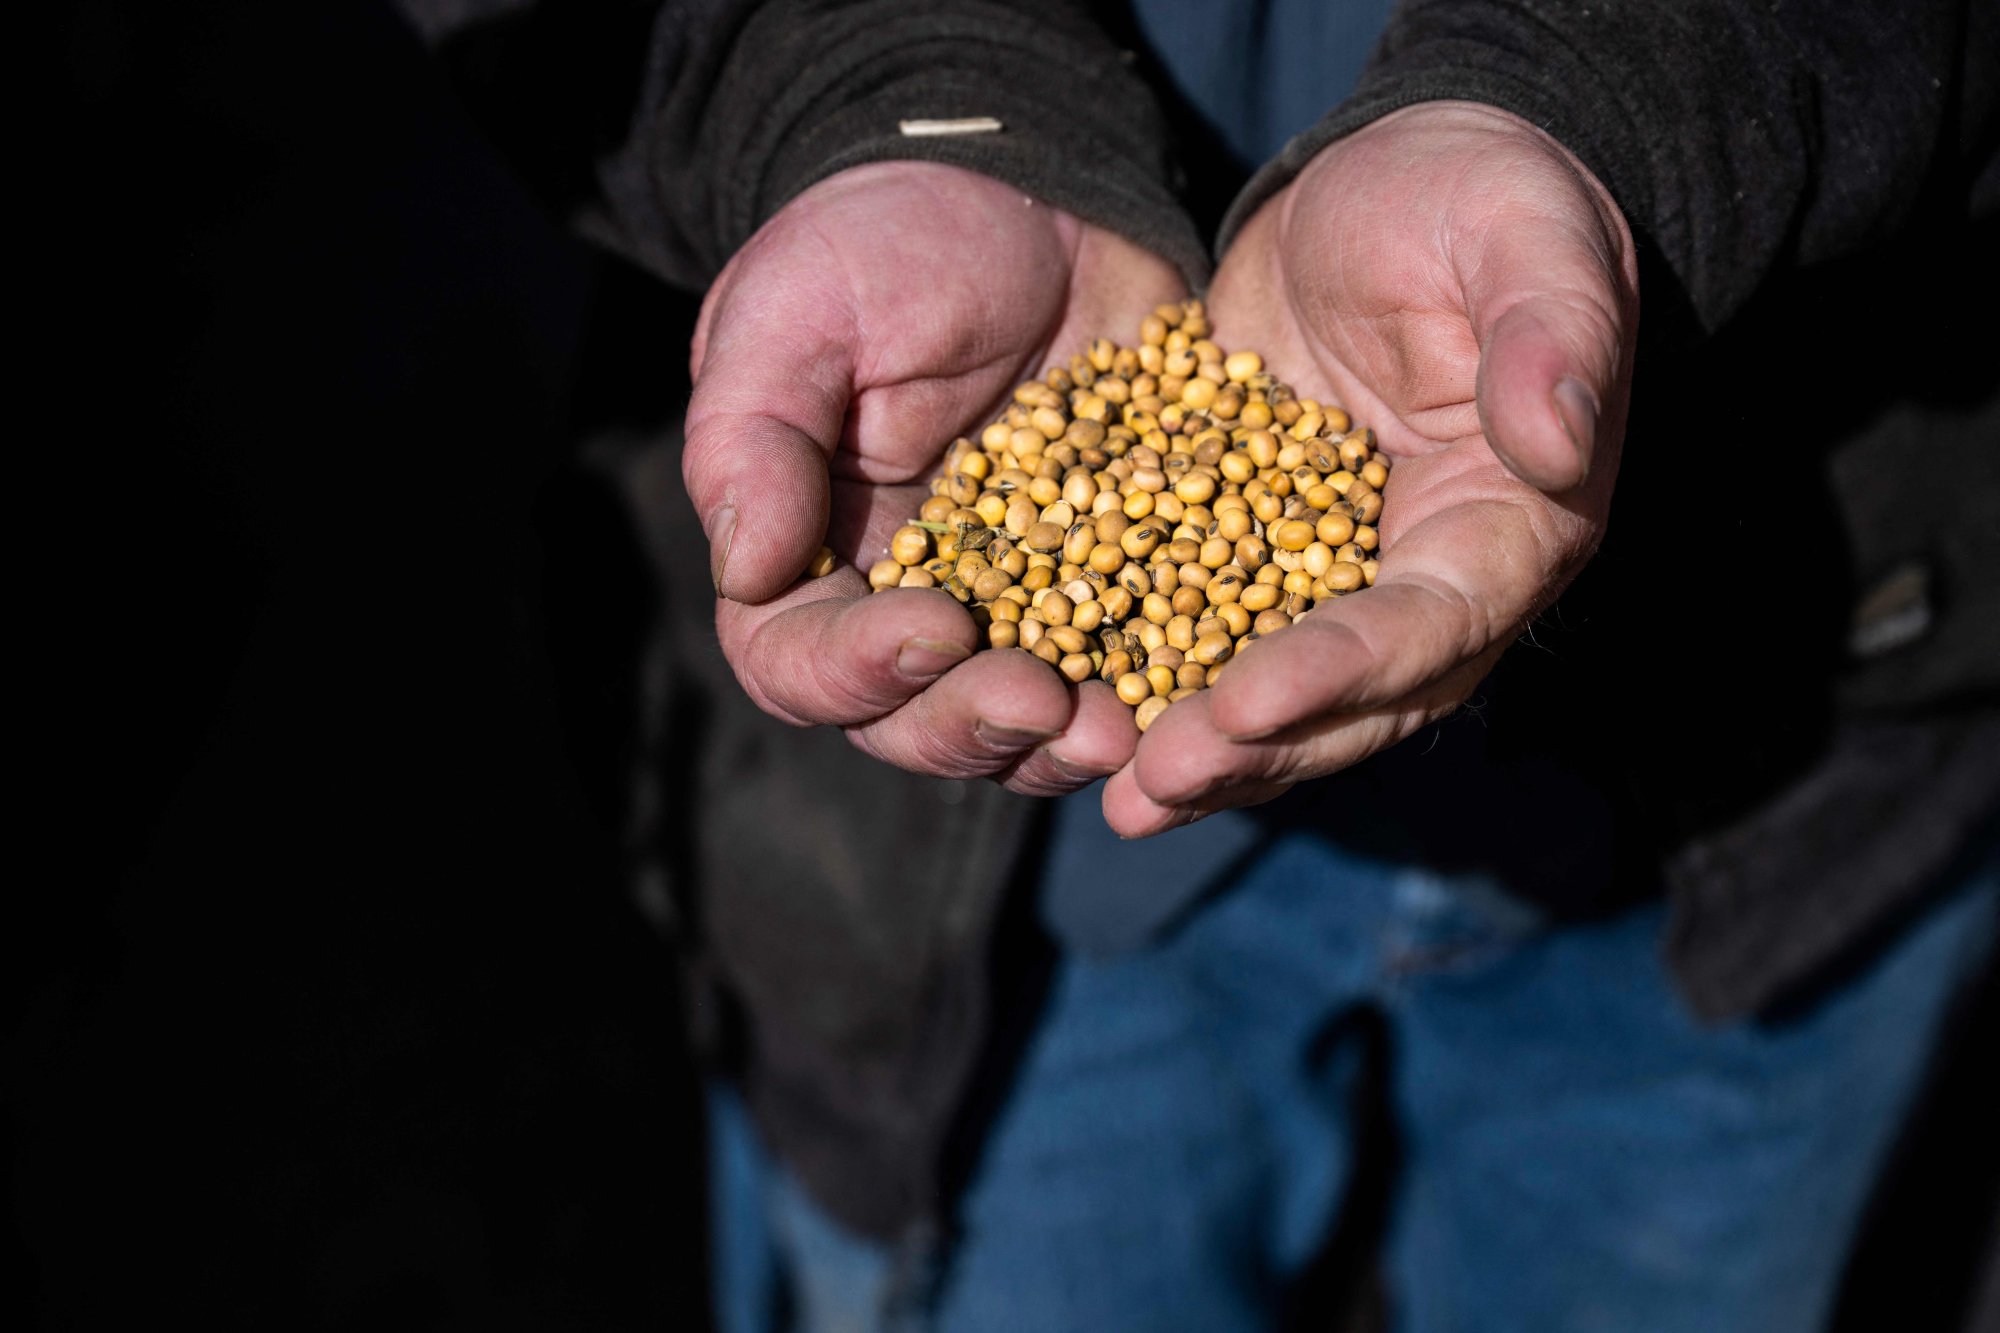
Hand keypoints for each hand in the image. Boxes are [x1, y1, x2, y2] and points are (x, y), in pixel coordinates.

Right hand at [685, 161, 1185, 792]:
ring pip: (1021, 724)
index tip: (934, 626)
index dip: (858, 670)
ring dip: (1063, 742)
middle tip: (1041, 702)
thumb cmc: (887, 242)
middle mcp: (902, 604)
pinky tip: (1198, 692)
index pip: (799, 661)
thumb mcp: (795, 311)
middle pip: (911, 722)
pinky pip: (1131, 663)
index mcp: (805, 560)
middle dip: (973, 727)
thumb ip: (753, 439)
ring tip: (1124, 729)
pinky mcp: (1115, 582)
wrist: (1032, 193)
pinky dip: (1157, 693)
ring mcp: (1015, 604)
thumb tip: (746, 571)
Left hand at [1105, 101, 1638, 835]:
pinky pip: (1204, 625)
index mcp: (1505, 525)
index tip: (1247, 697)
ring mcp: (1335, 574)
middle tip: (1155, 783)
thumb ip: (1551, 334)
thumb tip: (1558, 440)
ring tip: (1117, 796)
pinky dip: (1149, 672)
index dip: (1344, 668)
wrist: (1398, 182)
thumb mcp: (1528, 240)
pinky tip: (1071, 711)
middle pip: (1349, 698)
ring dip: (1202, 748)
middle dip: (1255, 745)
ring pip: (1274, 690)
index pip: (1430, 622)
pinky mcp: (1252, 544)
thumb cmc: (1480, 199)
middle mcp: (1424, 577)